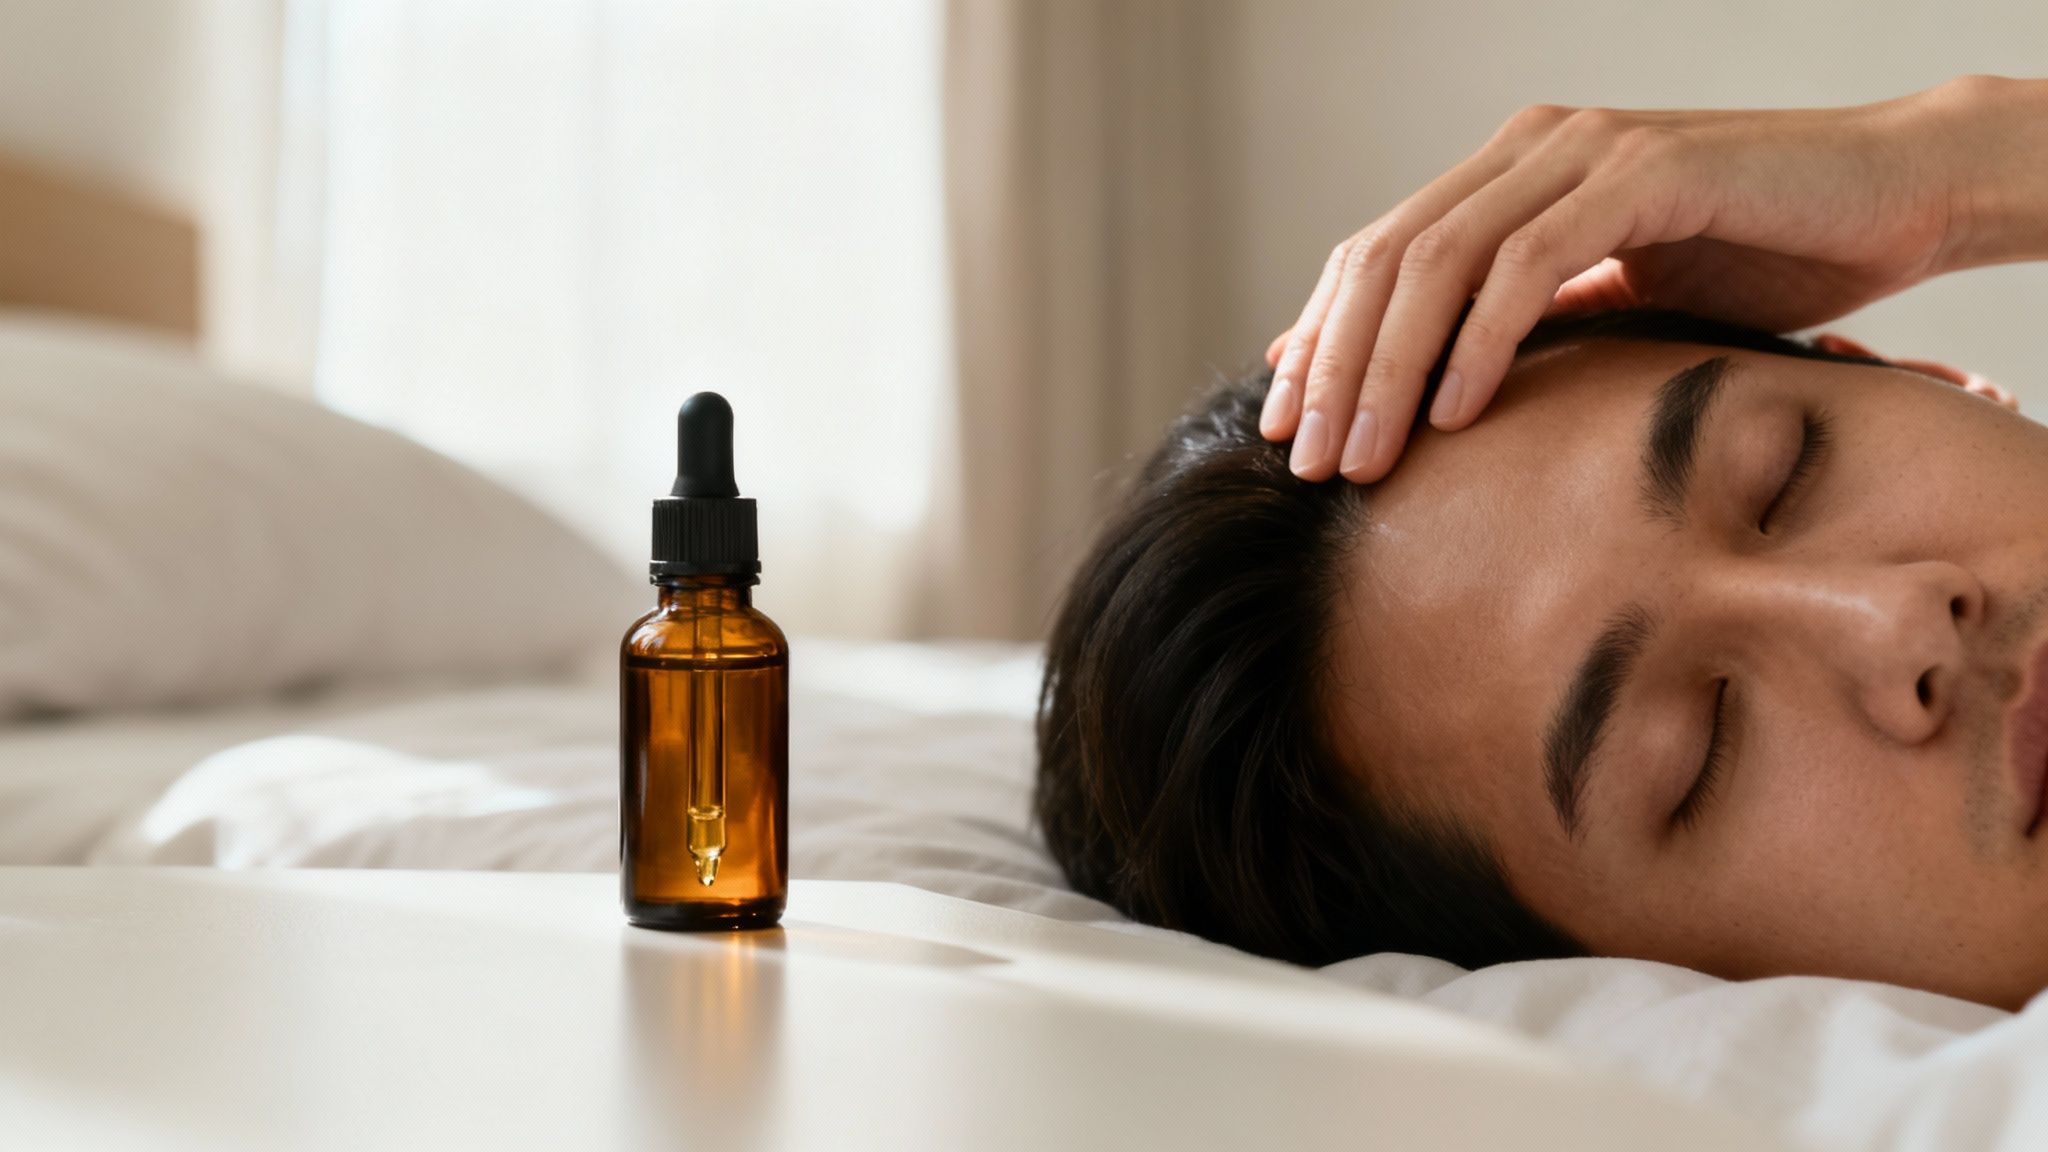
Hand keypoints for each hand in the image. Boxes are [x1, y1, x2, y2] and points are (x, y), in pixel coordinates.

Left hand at [1259, 77, 1981, 482]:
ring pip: (1442, 259)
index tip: (1283, 428)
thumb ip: (1516, 322)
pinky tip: (1453, 413)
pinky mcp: (1645, 172)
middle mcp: (1531, 148)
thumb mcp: (1610, 299)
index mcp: (1509, 173)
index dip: (1320, 340)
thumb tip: (1420, 381)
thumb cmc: (1756, 255)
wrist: (1891, 200)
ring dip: (1388, 365)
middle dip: (1333, 366)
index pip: (1377, 255)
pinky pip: (1534, 259)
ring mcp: (1585, 150)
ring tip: (1363, 458)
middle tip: (1305, 462)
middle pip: (1387, 258)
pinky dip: (1482, 339)